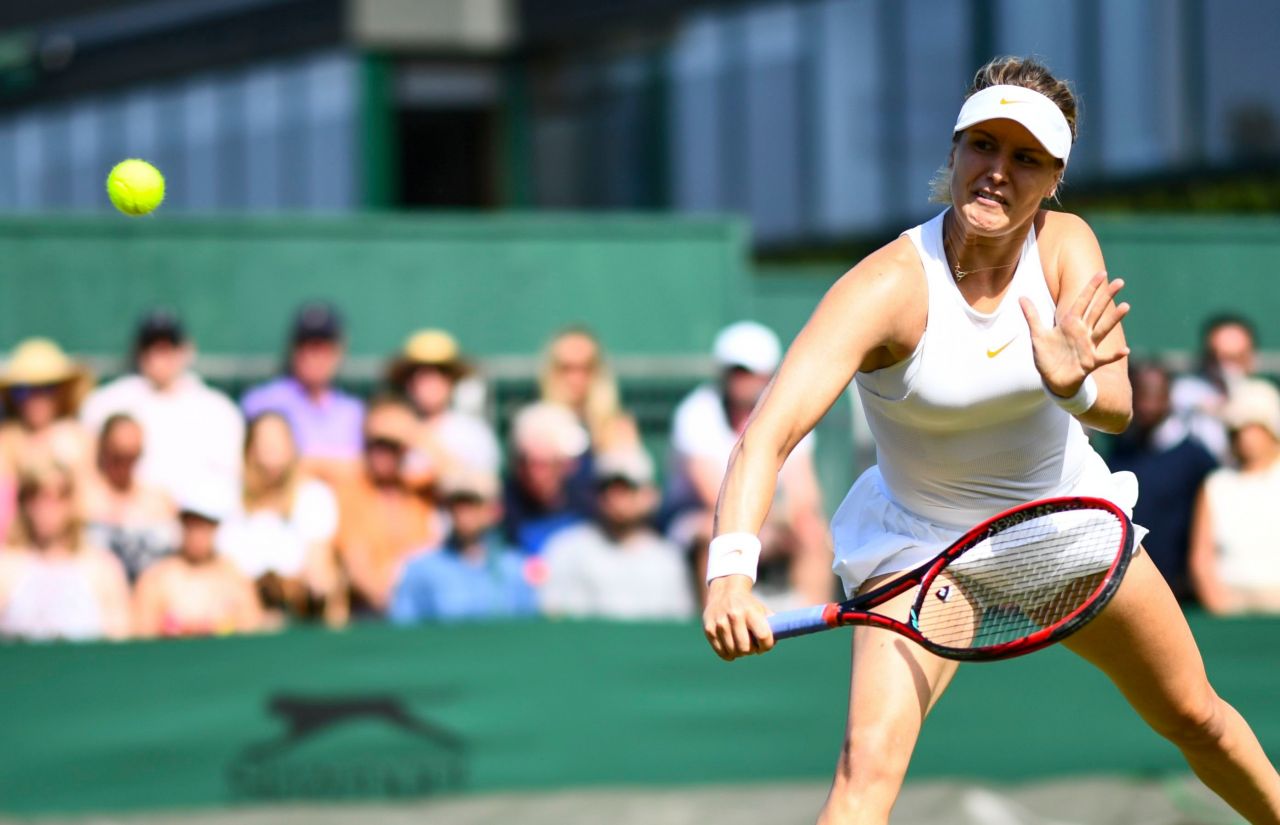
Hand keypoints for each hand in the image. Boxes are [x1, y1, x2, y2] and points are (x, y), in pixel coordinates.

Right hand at [703, 575, 774, 660]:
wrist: (724, 591)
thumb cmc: (748, 605)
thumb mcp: (762, 610)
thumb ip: (773, 626)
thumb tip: (777, 641)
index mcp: (751, 611)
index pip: (763, 636)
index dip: (767, 645)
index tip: (765, 645)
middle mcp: (734, 616)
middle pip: (746, 648)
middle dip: (752, 650)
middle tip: (752, 646)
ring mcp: (720, 623)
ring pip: (734, 652)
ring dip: (740, 653)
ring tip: (741, 645)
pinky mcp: (709, 629)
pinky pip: (722, 653)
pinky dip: (729, 655)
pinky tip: (731, 648)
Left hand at [1020, 271, 1129, 396]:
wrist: (1052, 379)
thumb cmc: (1047, 356)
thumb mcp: (1037, 335)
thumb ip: (1031, 315)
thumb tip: (1021, 297)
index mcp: (1070, 323)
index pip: (1082, 301)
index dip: (1091, 288)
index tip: (1103, 273)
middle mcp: (1082, 332)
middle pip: (1096, 311)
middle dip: (1106, 297)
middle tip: (1120, 282)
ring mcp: (1088, 346)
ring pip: (1102, 329)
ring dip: (1114, 319)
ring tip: (1126, 306)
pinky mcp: (1090, 362)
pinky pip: (1104, 357)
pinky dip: (1114, 354)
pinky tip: (1125, 350)